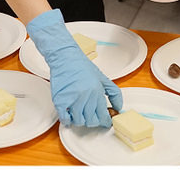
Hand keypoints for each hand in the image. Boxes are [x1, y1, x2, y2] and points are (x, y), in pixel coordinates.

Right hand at [27, 9, 121, 126]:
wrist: (65, 57)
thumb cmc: (82, 66)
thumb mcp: (102, 77)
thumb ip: (114, 93)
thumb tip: (119, 107)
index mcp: (97, 92)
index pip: (103, 116)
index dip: (105, 121)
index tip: (105, 122)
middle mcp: (86, 97)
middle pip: (91, 121)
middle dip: (93, 122)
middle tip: (92, 117)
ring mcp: (72, 100)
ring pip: (79, 121)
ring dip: (80, 120)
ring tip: (81, 114)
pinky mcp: (60, 101)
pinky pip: (65, 119)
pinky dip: (68, 120)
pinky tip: (70, 116)